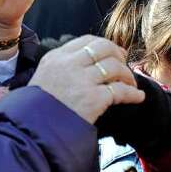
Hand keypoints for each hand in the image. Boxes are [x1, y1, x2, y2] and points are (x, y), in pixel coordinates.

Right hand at [29, 35, 145, 123]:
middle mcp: (70, 64)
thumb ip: (61, 67)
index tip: (113, 52)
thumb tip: (86, 63)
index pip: (86, 41)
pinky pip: (120, 91)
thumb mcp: (43, 77)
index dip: (104, 45)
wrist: (31, 131)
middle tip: (125, 63)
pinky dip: (133, 94)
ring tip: (131, 84)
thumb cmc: (36, 109)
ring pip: (115, 67)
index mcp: (56, 57)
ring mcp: (82, 80)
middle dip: (119, 54)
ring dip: (127, 75)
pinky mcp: (93, 99)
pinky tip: (138, 97)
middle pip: (104, 48)